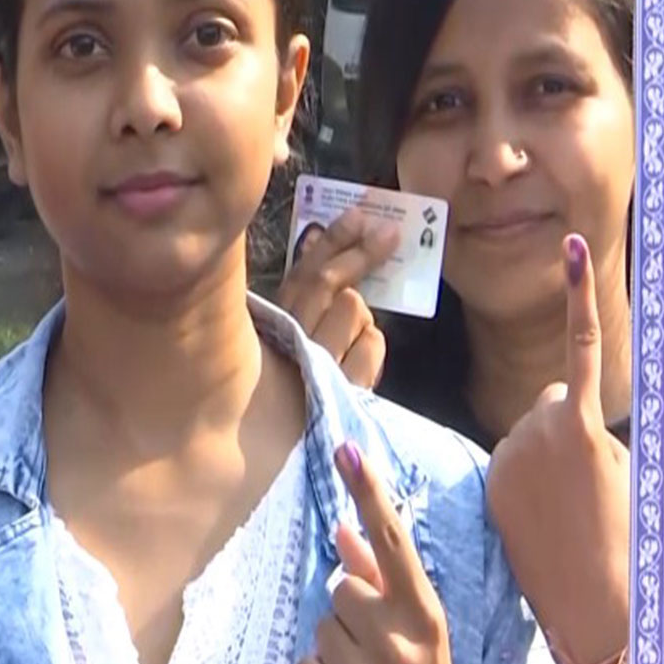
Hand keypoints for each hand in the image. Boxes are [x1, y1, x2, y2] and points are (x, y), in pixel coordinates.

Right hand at [276, 209, 396, 388]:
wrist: (283, 448)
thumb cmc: (286, 379)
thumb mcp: (285, 330)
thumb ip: (301, 292)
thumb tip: (318, 239)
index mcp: (274, 323)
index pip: (304, 272)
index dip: (333, 240)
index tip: (359, 215)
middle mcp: (292, 340)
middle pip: (331, 285)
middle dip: (362, 253)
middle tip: (389, 233)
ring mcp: (318, 364)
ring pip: (355, 310)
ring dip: (364, 314)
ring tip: (355, 331)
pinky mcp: (343, 389)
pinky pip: (373, 345)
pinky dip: (374, 345)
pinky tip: (363, 354)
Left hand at [297, 441, 469, 663]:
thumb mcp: (421, 639)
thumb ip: (383, 583)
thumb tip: (343, 528)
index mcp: (425, 619)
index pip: (392, 541)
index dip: (368, 493)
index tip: (346, 450)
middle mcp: (394, 641)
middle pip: (343, 586)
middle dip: (355, 611)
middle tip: (383, 653)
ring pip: (322, 623)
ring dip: (339, 646)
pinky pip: (305, 661)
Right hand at [486, 234, 629, 663]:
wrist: (589, 604)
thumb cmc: (569, 575)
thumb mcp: (529, 525)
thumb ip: (532, 473)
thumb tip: (554, 421)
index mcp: (493, 469)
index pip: (528, 438)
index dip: (555, 473)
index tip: (555, 506)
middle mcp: (511, 439)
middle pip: (551, 412)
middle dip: (574, 448)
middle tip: (585, 508)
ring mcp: (540, 430)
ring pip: (569, 405)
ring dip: (591, 444)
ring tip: (596, 502)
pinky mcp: (574, 422)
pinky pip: (577, 351)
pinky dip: (576, 297)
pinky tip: (570, 253)